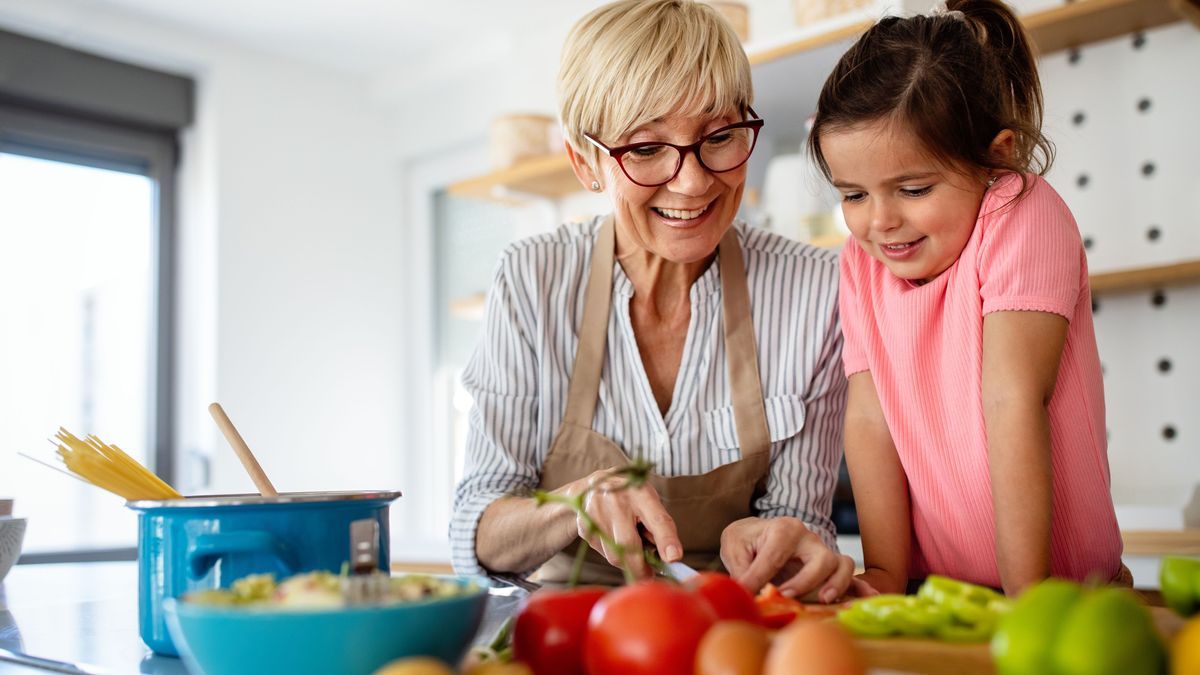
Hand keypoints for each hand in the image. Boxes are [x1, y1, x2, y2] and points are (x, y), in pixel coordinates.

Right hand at [575, 468, 681, 578]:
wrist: (593, 486)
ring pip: (614, 554)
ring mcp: (596, 512)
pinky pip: (602, 552)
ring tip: (630, 547)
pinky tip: (613, 538)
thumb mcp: (650, 503)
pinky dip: (612, 552)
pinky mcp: (583, 525)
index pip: (657, 519)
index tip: (674, 558)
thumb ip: (660, 527)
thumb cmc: (630, 497)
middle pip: (628, 544)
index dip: (666, 539)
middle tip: (649, 574)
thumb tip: (669, 557)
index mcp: (640, 493)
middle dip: (641, 568)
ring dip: (626, 560)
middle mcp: (615, 500)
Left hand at [720, 516, 855, 602]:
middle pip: (821, 558)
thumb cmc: (746, 540)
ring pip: (841, 565)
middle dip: (806, 580)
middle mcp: (808, 538)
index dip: (760, 578)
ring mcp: (821, 552)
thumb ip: (741, 568)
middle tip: (785, 595)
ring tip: (822, 600)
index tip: (749, 594)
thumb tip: (745, 591)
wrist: (756, 535)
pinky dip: (860, 587)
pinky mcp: (828, 568)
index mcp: (783, 529)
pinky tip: (865, 599)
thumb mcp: (734, 547)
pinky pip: (851, 575)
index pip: (775, 556)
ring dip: (836, 584)